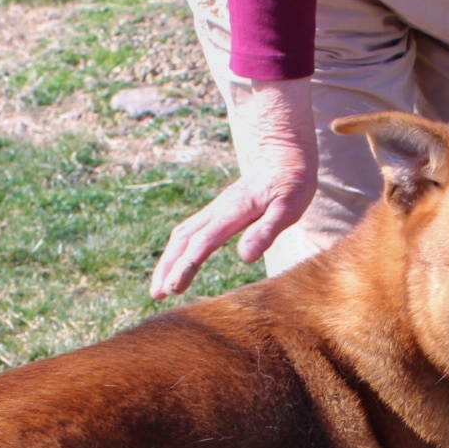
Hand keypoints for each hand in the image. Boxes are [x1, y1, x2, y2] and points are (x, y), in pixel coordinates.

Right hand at [150, 78, 317, 299]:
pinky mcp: (218, 211)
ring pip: (182, 235)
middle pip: (183, 240)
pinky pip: (189, 231)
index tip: (173, 288)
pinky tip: (177, 264)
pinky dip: (177, 250)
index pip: (202, 243)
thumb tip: (245, 256)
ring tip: (159, 286)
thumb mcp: (288, 208)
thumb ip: (266, 231)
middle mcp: (218, 211)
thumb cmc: (291, 182)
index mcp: (232, 213)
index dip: (186, 266)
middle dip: (167, 267)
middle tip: (157, 294)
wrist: (283, 153)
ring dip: (168, 260)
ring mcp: (215, 210)